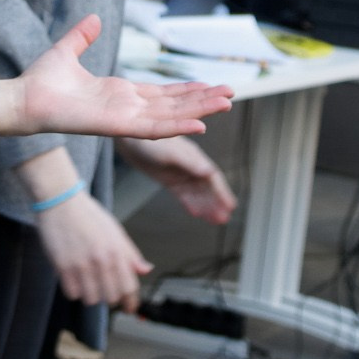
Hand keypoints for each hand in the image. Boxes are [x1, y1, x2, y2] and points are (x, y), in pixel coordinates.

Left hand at [0, 17, 230, 138]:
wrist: (23, 99)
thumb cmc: (41, 82)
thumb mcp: (67, 51)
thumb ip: (83, 36)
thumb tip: (95, 18)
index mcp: (118, 93)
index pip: (160, 93)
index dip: (185, 90)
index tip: (208, 86)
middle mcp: (125, 108)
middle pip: (173, 105)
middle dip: (201, 100)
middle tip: (229, 95)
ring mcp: (123, 119)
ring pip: (170, 116)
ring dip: (198, 111)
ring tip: (225, 104)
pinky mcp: (116, 126)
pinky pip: (152, 128)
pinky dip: (177, 125)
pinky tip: (199, 124)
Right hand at [35, 194, 151, 311]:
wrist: (60, 200)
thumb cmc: (87, 214)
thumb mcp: (115, 230)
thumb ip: (130, 254)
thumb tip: (145, 270)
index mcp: (117, 250)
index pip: (130, 287)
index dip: (131, 301)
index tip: (129, 307)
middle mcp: (101, 260)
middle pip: (111, 297)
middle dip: (109, 295)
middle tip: (103, 286)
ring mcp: (82, 265)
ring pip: (91, 299)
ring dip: (90, 294)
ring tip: (86, 280)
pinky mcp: (63, 267)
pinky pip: (72, 294)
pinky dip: (73, 290)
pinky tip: (73, 277)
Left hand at [117, 135, 237, 223]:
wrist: (128, 138)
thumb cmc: (148, 140)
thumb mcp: (171, 152)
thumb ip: (190, 162)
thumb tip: (209, 172)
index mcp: (193, 156)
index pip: (212, 177)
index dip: (222, 191)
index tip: (230, 205)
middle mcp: (189, 165)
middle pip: (206, 187)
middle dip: (216, 202)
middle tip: (224, 218)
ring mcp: (179, 173)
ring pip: (196, 192)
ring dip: (206, 205)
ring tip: (214, 220)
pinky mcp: (168, 179)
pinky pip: (183, 194)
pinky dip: (190, 203)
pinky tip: (196, 212)